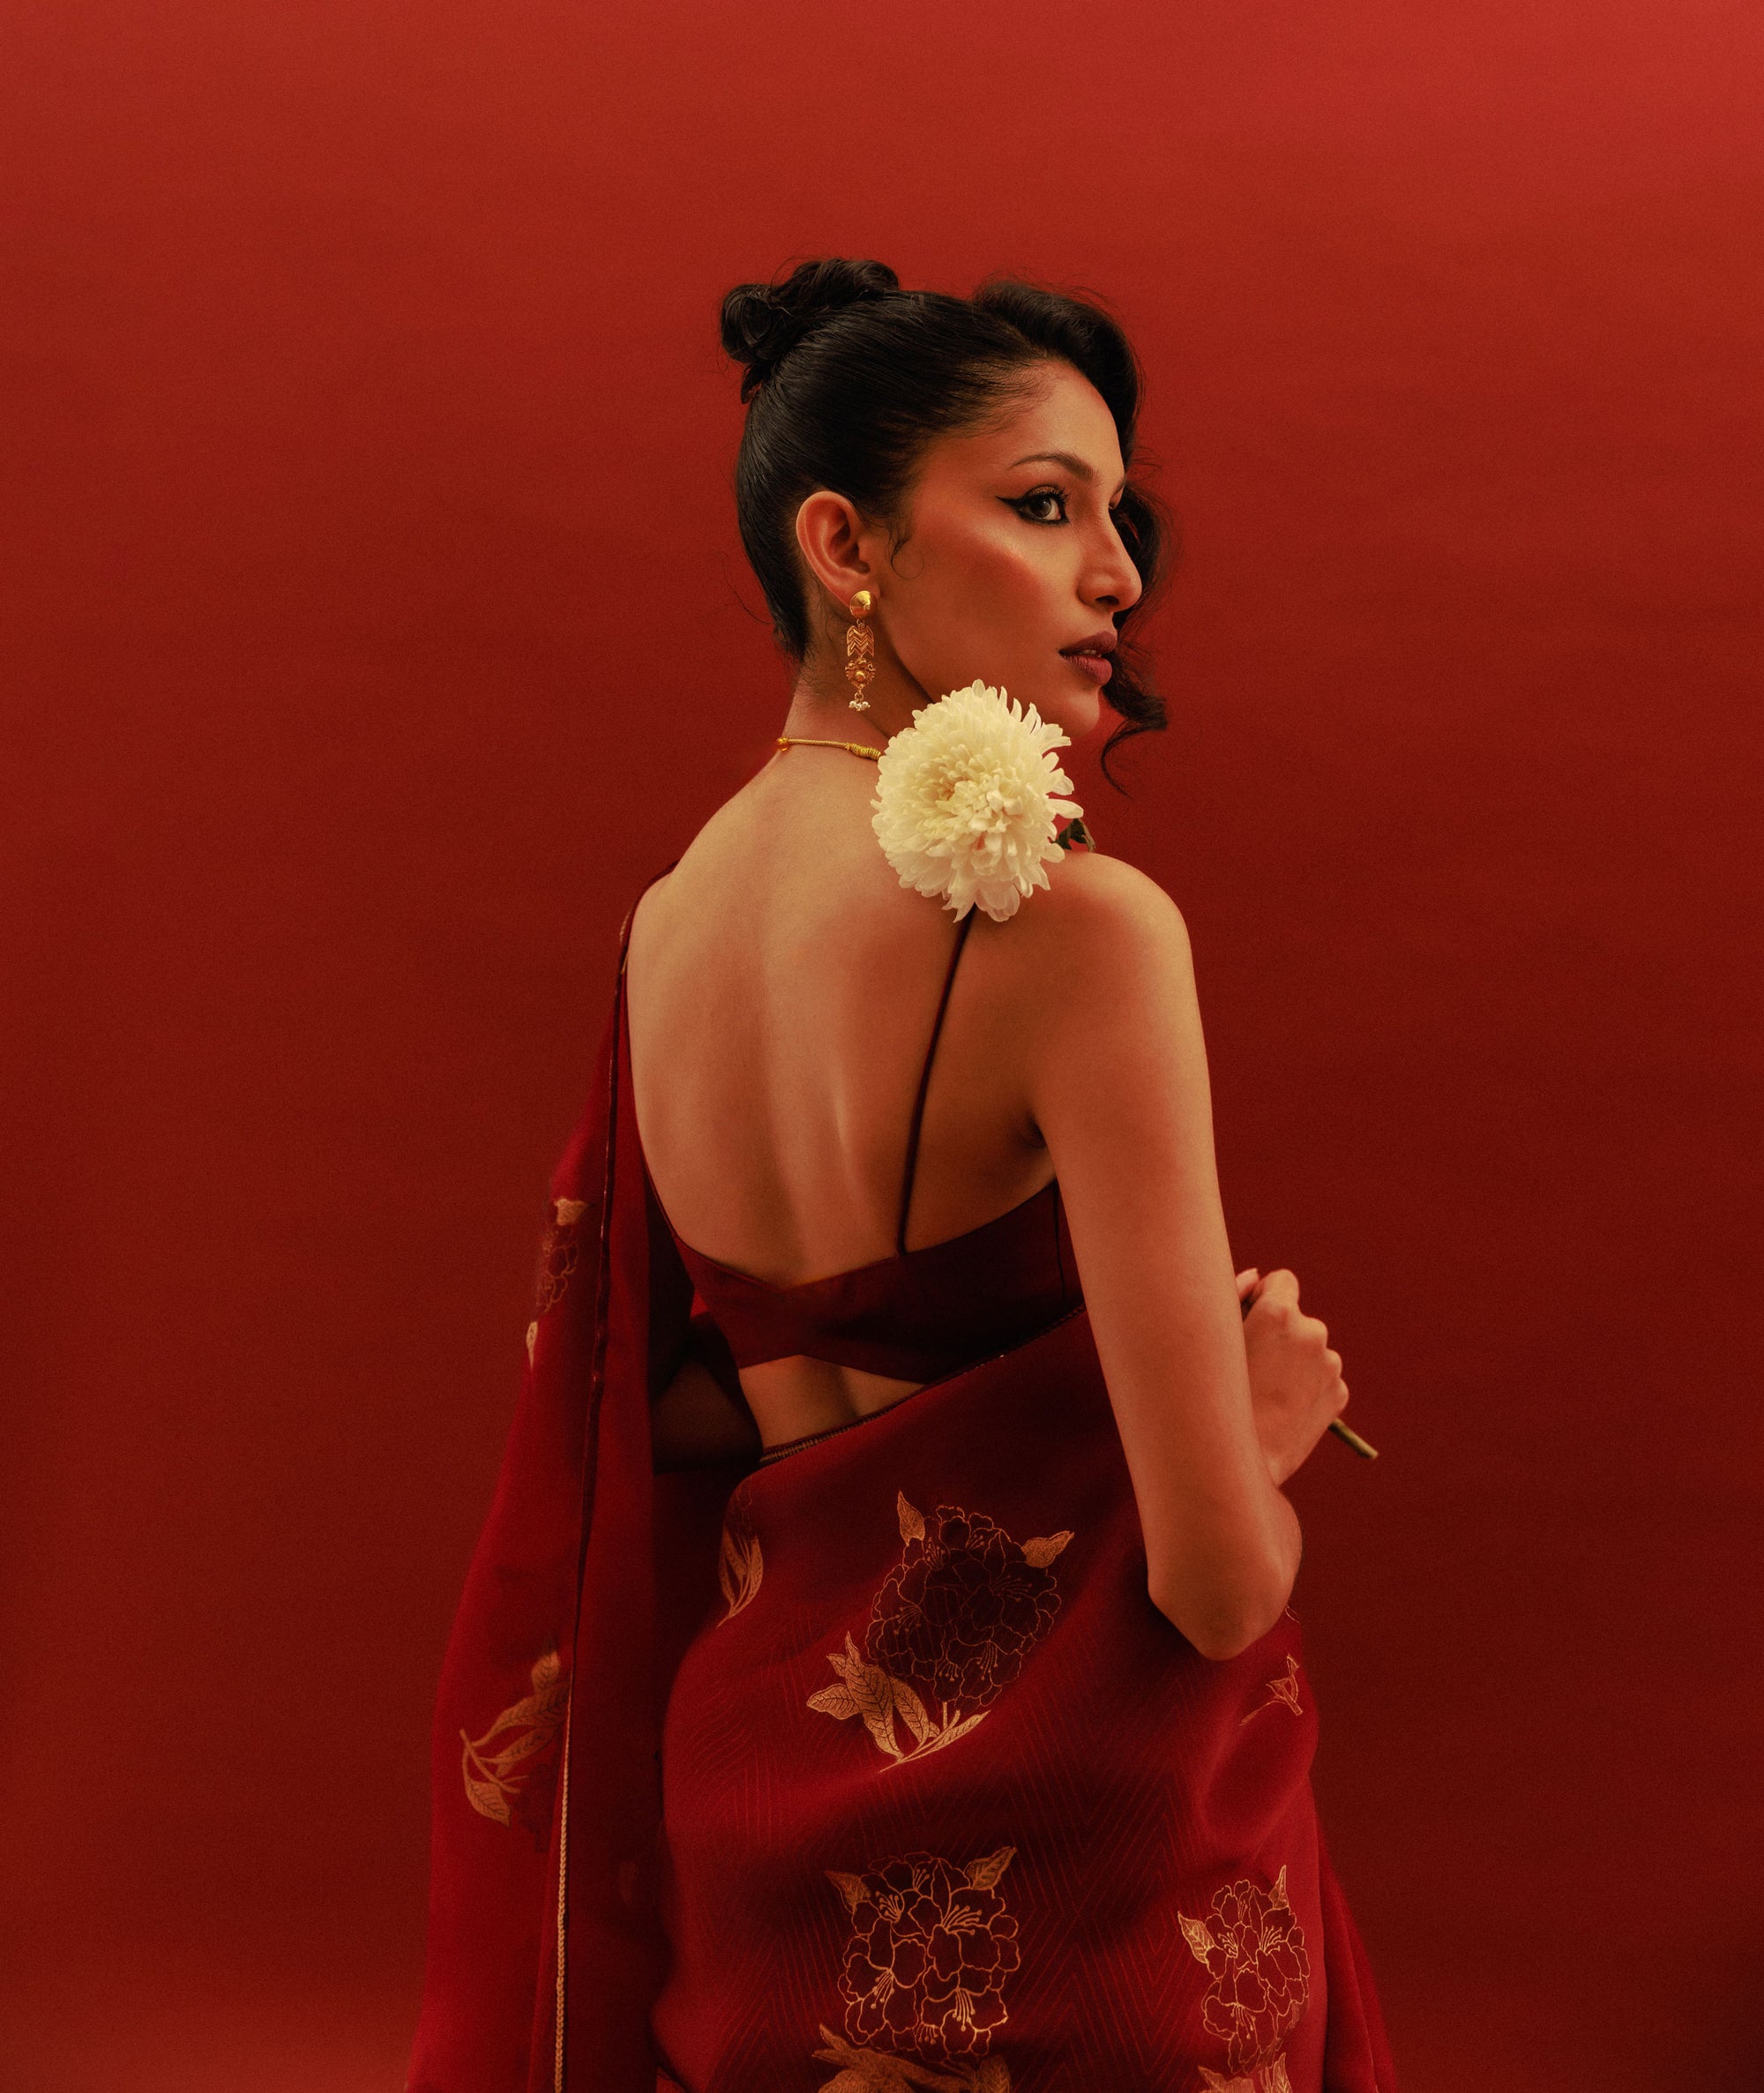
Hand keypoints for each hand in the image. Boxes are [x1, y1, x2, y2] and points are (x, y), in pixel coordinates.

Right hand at [1236, 1267, 1348, 1486]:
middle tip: (1252, 1367)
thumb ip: (1234, 1296)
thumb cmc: (1214, 1394)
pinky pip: (1321, 1378)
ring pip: (1310, 1351)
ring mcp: (1330, 1365)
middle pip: (1297, 1319)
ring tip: (1265, 1393)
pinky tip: (1282, 1408)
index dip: (1264, 1297)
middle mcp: (1313, 1332)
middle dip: (1279, 1335)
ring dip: (1293, 1362)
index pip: (1282, 1280)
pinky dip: (1306, 1387)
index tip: (1251, 1319)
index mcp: (1280, 1313)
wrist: (1236, 1460)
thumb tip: (1256, 1276)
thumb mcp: (1215, 1339)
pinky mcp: (1339, 1394)